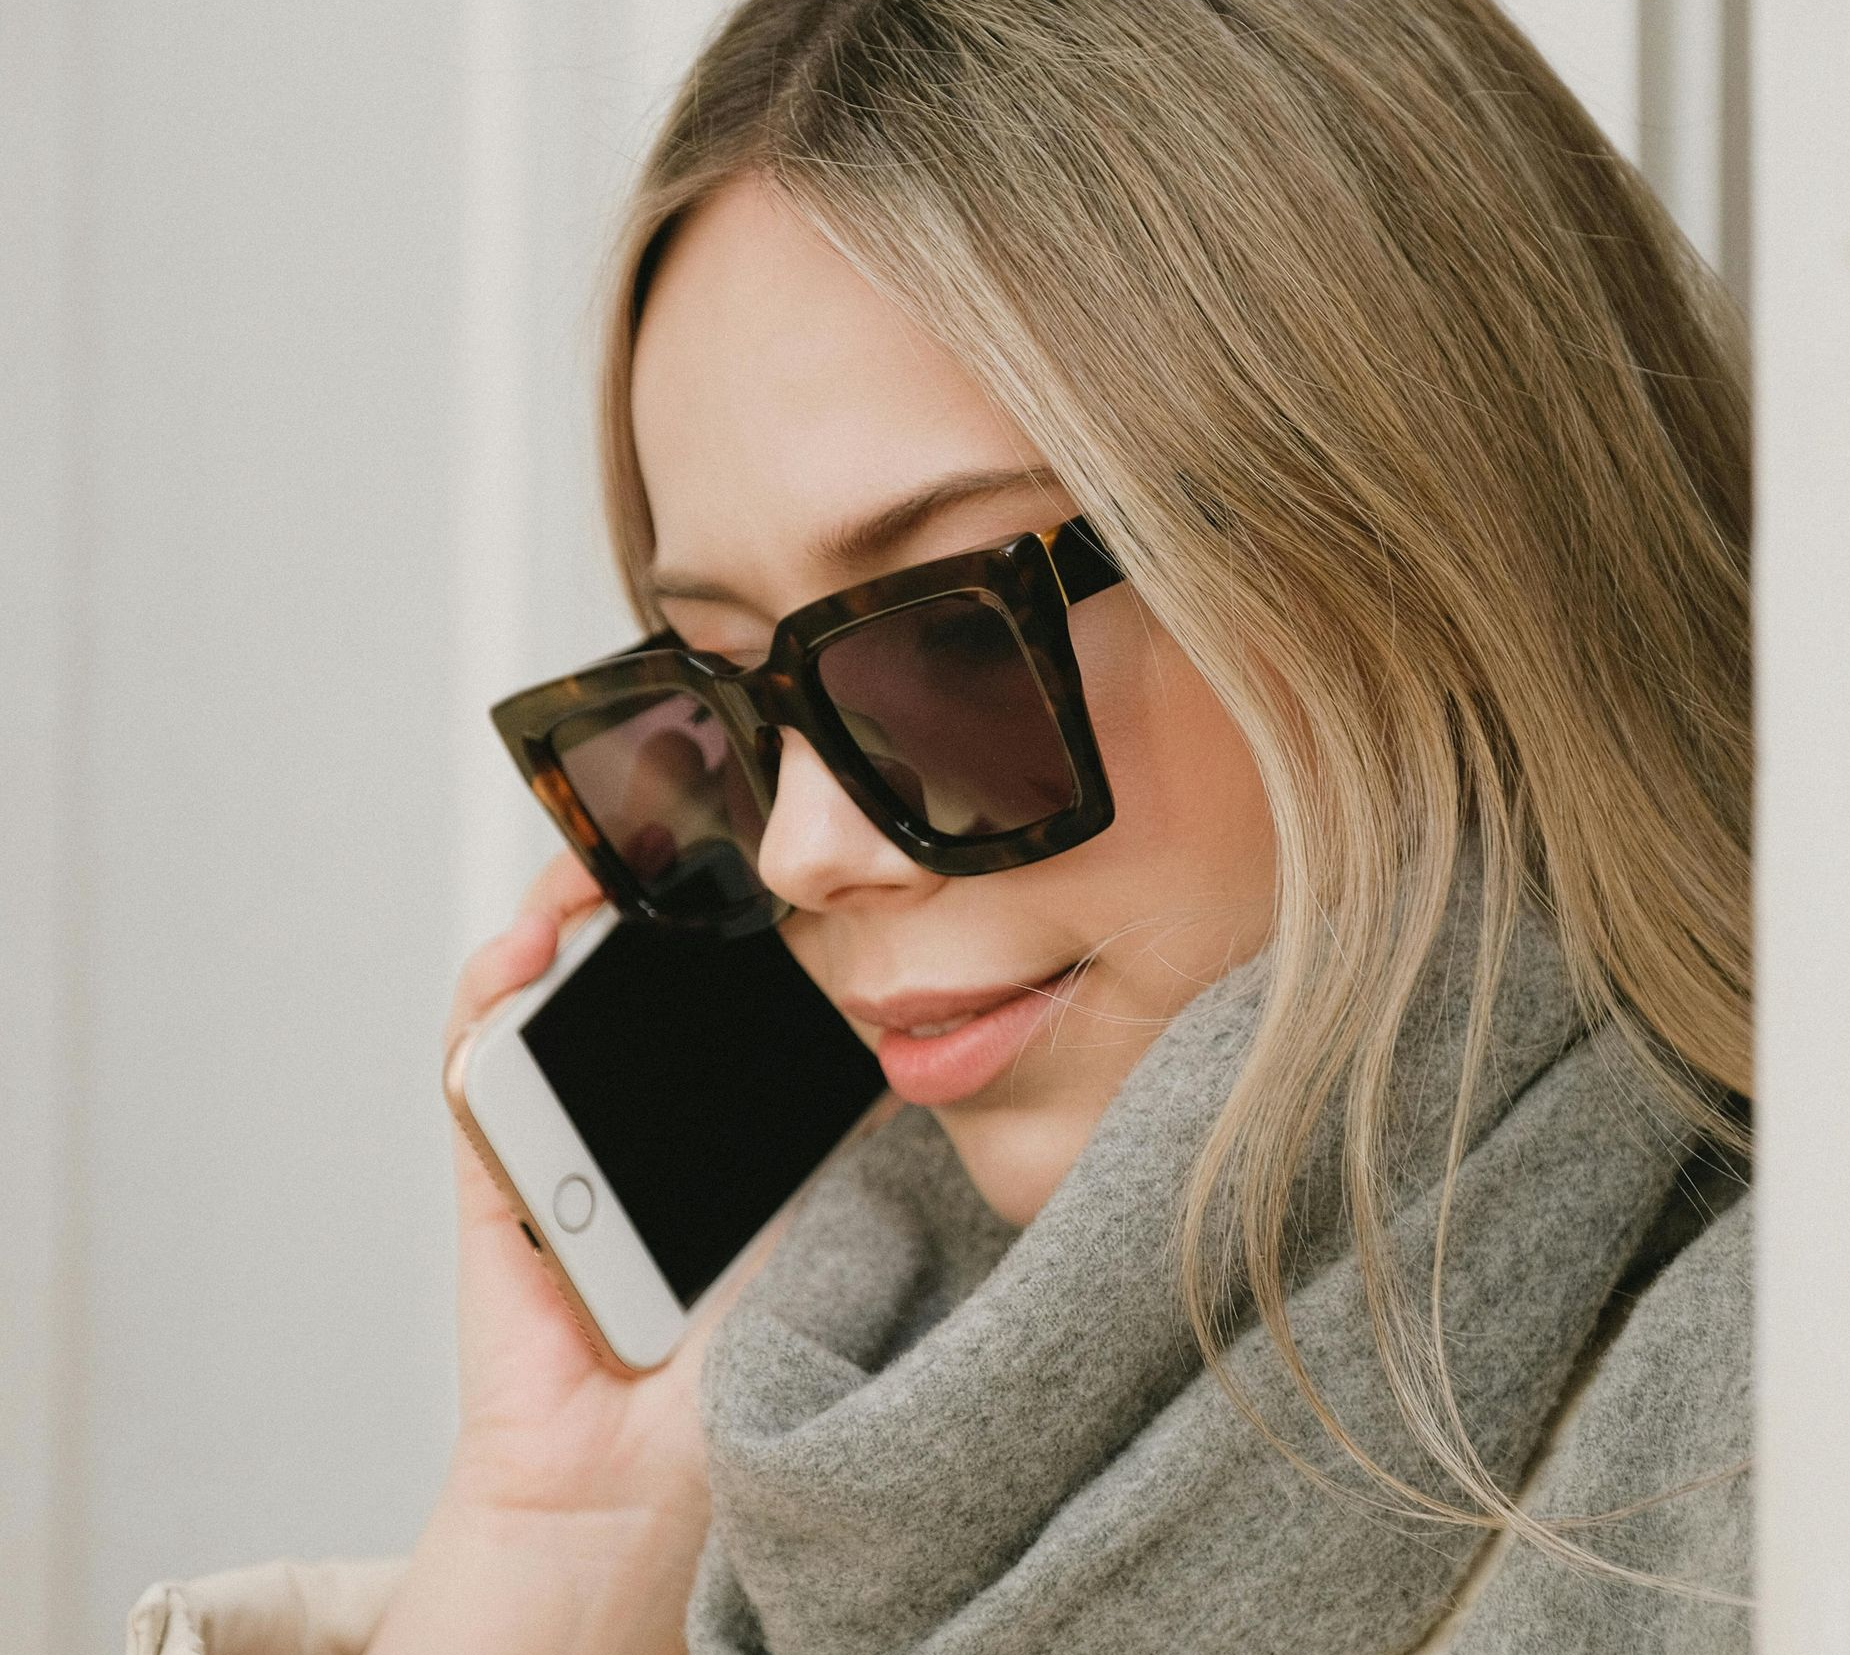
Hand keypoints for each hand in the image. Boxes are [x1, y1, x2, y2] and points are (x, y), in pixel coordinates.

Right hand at [372, 852, 786, 1654]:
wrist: (644, 1483)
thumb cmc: (743, 1364)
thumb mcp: (826, 1215)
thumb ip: (854, 1128)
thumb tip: (926, 1026)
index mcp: (710, 1107)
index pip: (708, 978)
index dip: (720, 904)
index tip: (751, 839)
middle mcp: (627, 1102)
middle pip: (623, 963)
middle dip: (639, 879)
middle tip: (674, 810)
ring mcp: (555, 1123)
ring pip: (546, 985)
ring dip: (561, 909)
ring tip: (598, 857)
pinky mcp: (494, 1162)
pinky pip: (478, 1065)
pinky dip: (489, 999)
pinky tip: (523, 952)